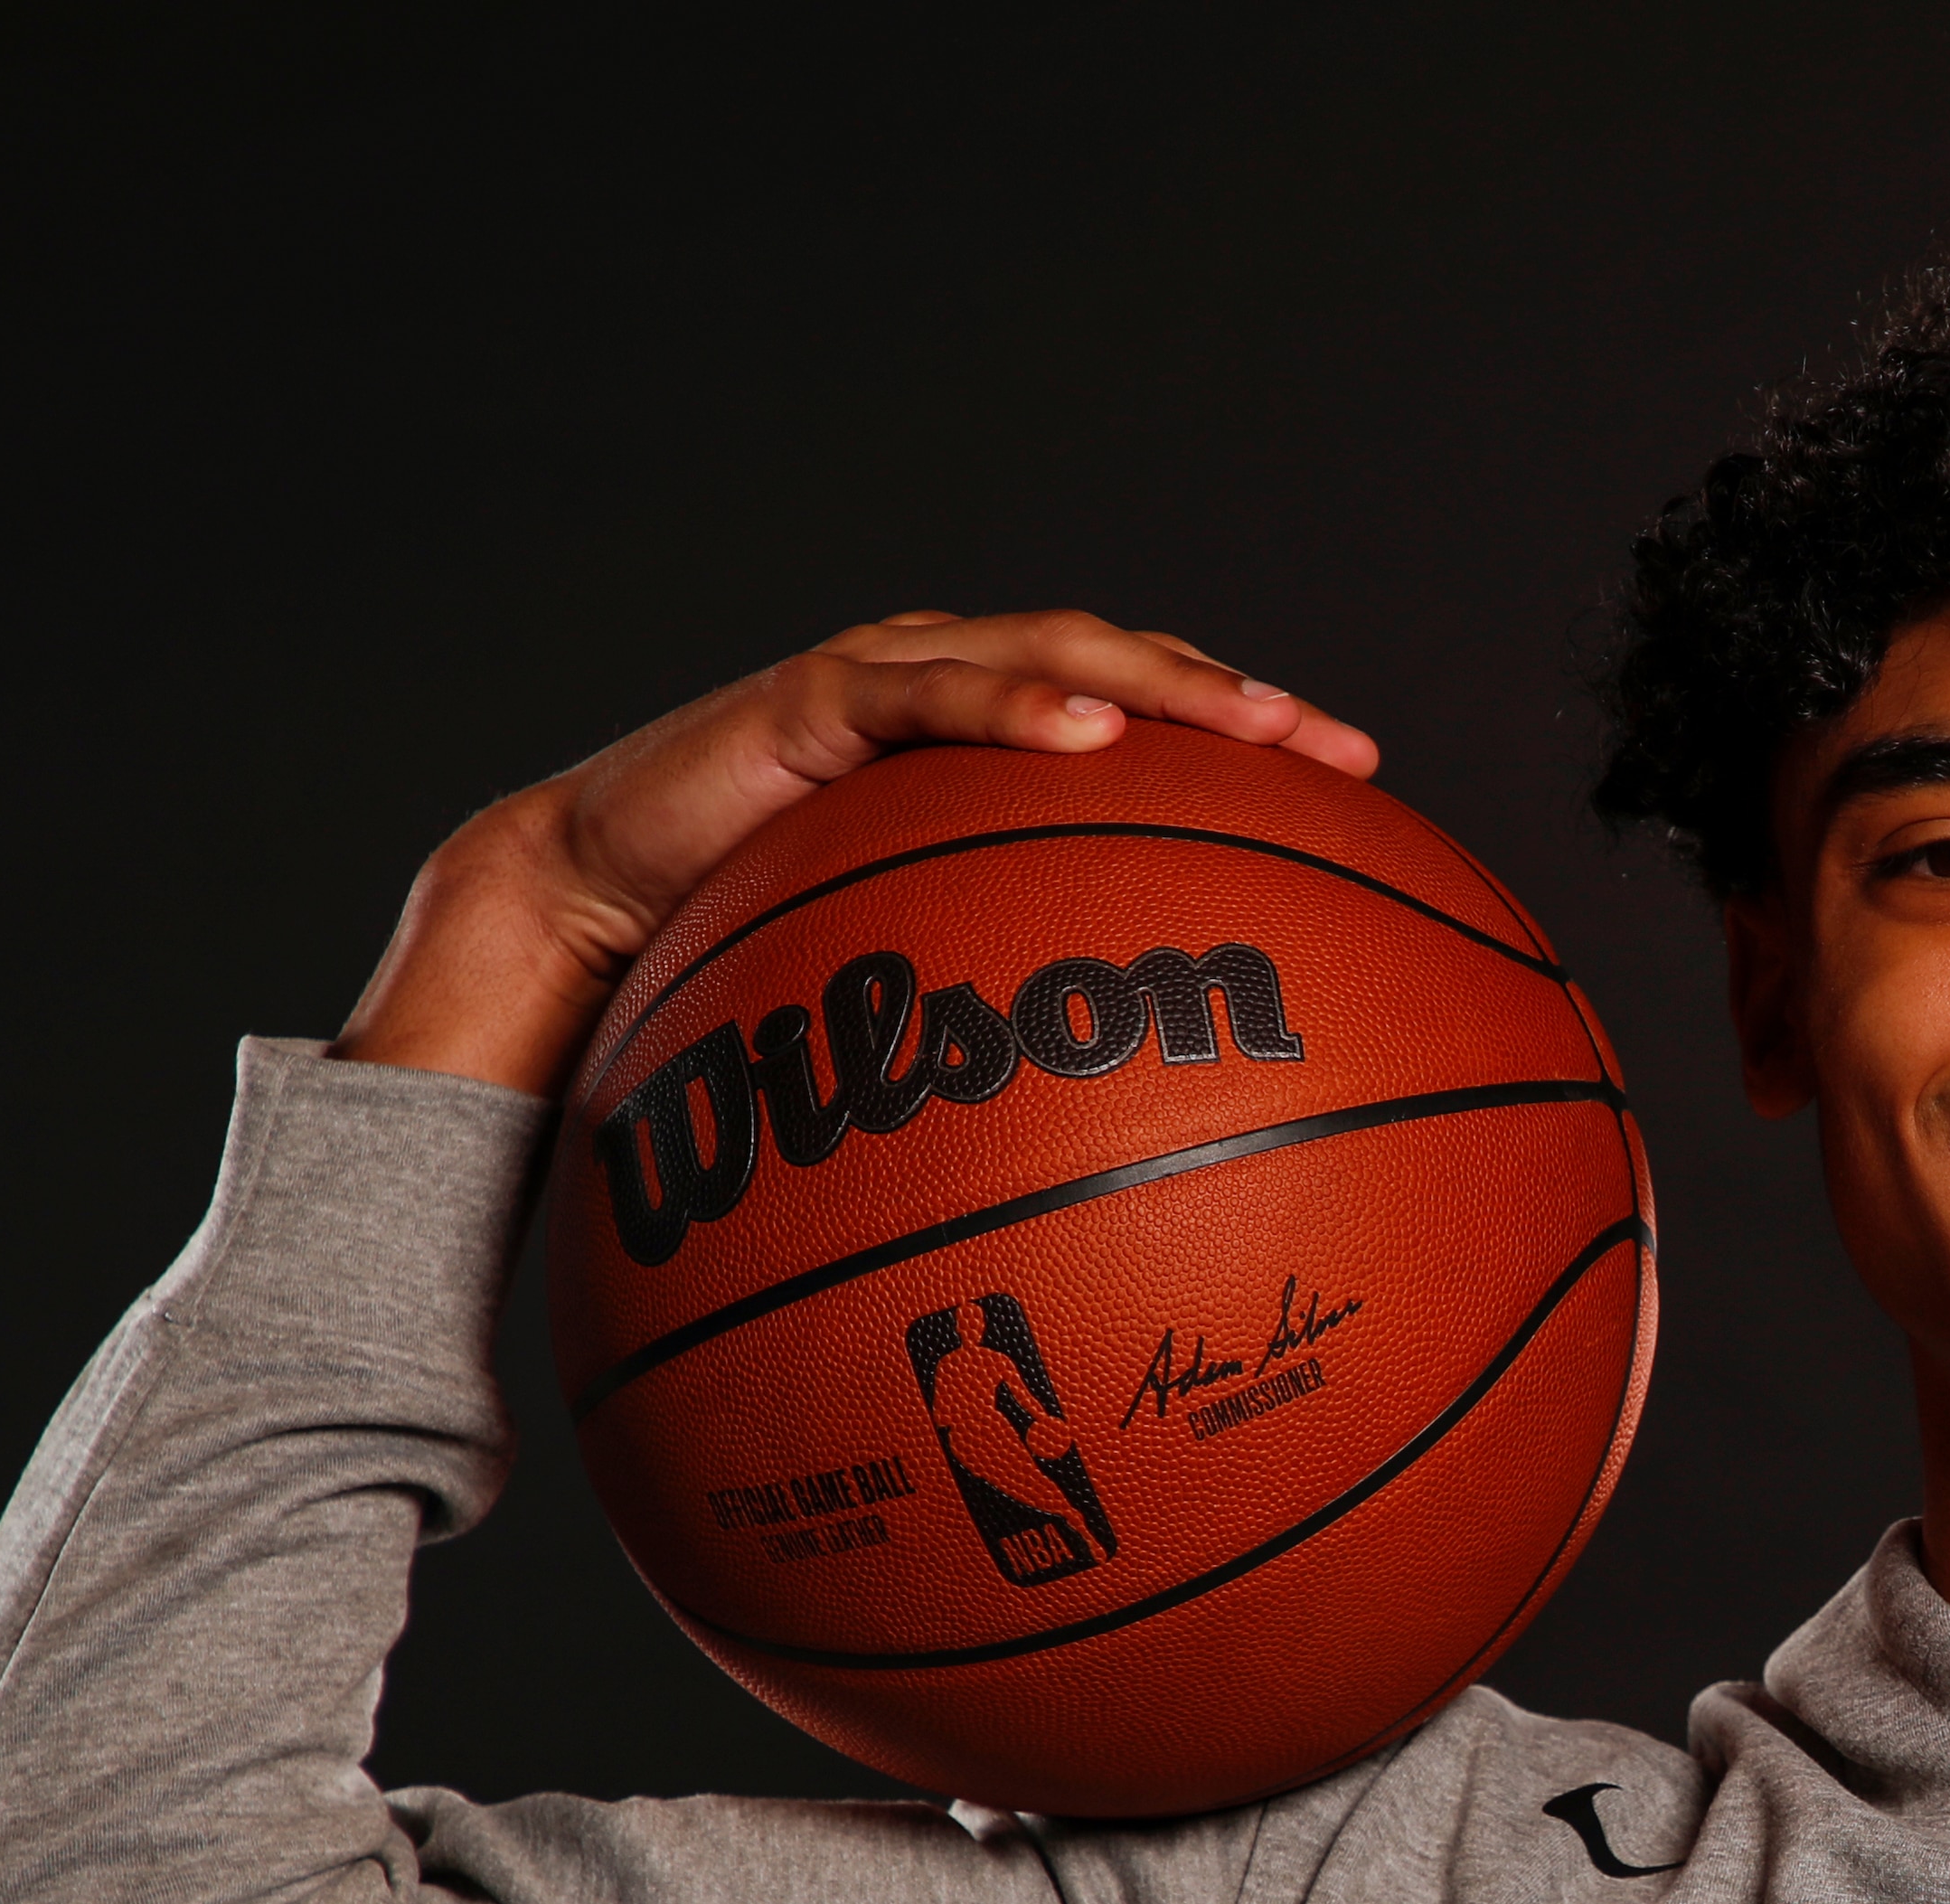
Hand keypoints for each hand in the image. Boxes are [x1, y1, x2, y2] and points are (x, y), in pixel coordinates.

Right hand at [330, 610, 1378, 1096]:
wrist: (581, 929)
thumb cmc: (740, 982)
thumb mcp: (900, 1023)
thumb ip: (996, 1059)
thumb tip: (1113, 1203)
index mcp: (987, 759)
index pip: (1147, 730)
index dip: (1253, 751)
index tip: (1368, 808)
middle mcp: (952, 699)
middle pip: (1130, 675)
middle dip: (1244, 709)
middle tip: (1348, 761)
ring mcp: (884, 683)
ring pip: (1050, 654)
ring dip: (1160, 682)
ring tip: (1254, 724)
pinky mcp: (810, 697)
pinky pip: (929, 693)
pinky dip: (1014, 707)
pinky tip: (1090, 737)